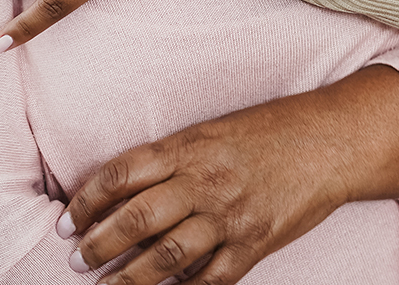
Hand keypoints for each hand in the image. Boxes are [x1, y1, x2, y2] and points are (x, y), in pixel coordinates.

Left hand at [59, 65, 398, 284]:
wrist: (331, 140)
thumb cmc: (270, 129)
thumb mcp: (213, 130)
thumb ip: (171, 157)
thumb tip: (123, 189)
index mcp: (189, 146)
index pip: (121, 173)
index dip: (87, 200)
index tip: (68, 220)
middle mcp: (204, 181)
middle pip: (136, 219)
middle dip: (98, 245)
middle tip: (77, 260)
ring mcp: (230, 215)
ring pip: (166, 257)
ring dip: (129, 278)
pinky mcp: (255, 242)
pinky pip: (211, 279)